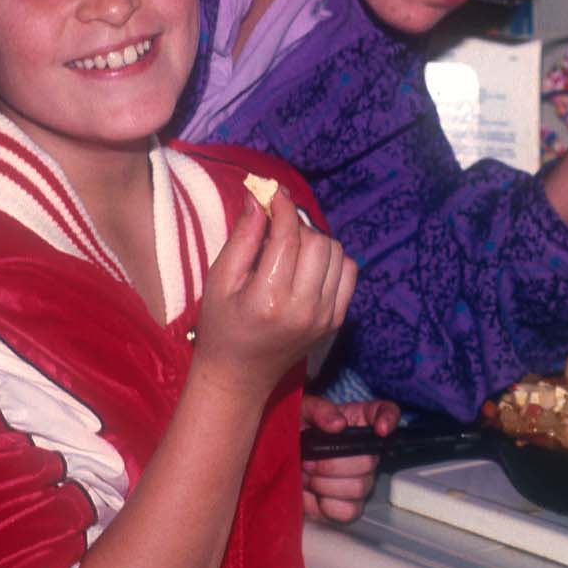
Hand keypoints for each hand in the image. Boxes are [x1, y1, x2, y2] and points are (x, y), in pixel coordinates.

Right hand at [192, 191, 355, 399]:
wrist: (239, 375)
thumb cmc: (222, 325)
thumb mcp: (219, 280)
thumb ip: (242, 237)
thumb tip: (259, 196)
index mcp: (269, 299)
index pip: (287, 237)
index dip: (282, 207)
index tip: (273, 192)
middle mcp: (304, 309)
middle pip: (316, 241)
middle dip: (296, 225)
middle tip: (274, 227)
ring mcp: (325, 317)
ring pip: (335, 252)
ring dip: (313, 240)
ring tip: (288, 248)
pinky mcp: (335, 320)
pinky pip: (347, 271)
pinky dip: (331, 259)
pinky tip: (307, 265)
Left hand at [299, 396, 399, 521]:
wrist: (278, 459)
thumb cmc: (292, 431)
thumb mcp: (299, 411)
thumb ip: (318, 410)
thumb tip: (338, 425)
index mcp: (358, 419)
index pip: (387, 412)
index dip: (389, 420)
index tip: (379, 429)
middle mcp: (365, 450)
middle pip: (370, 461)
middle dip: (331, 463)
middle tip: (307, 460)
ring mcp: (360, 479)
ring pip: (359, 487)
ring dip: (325, 484)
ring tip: (307, 475)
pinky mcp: (348, 505)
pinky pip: (349, 510)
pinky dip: (326, 504)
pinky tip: (313, 493)